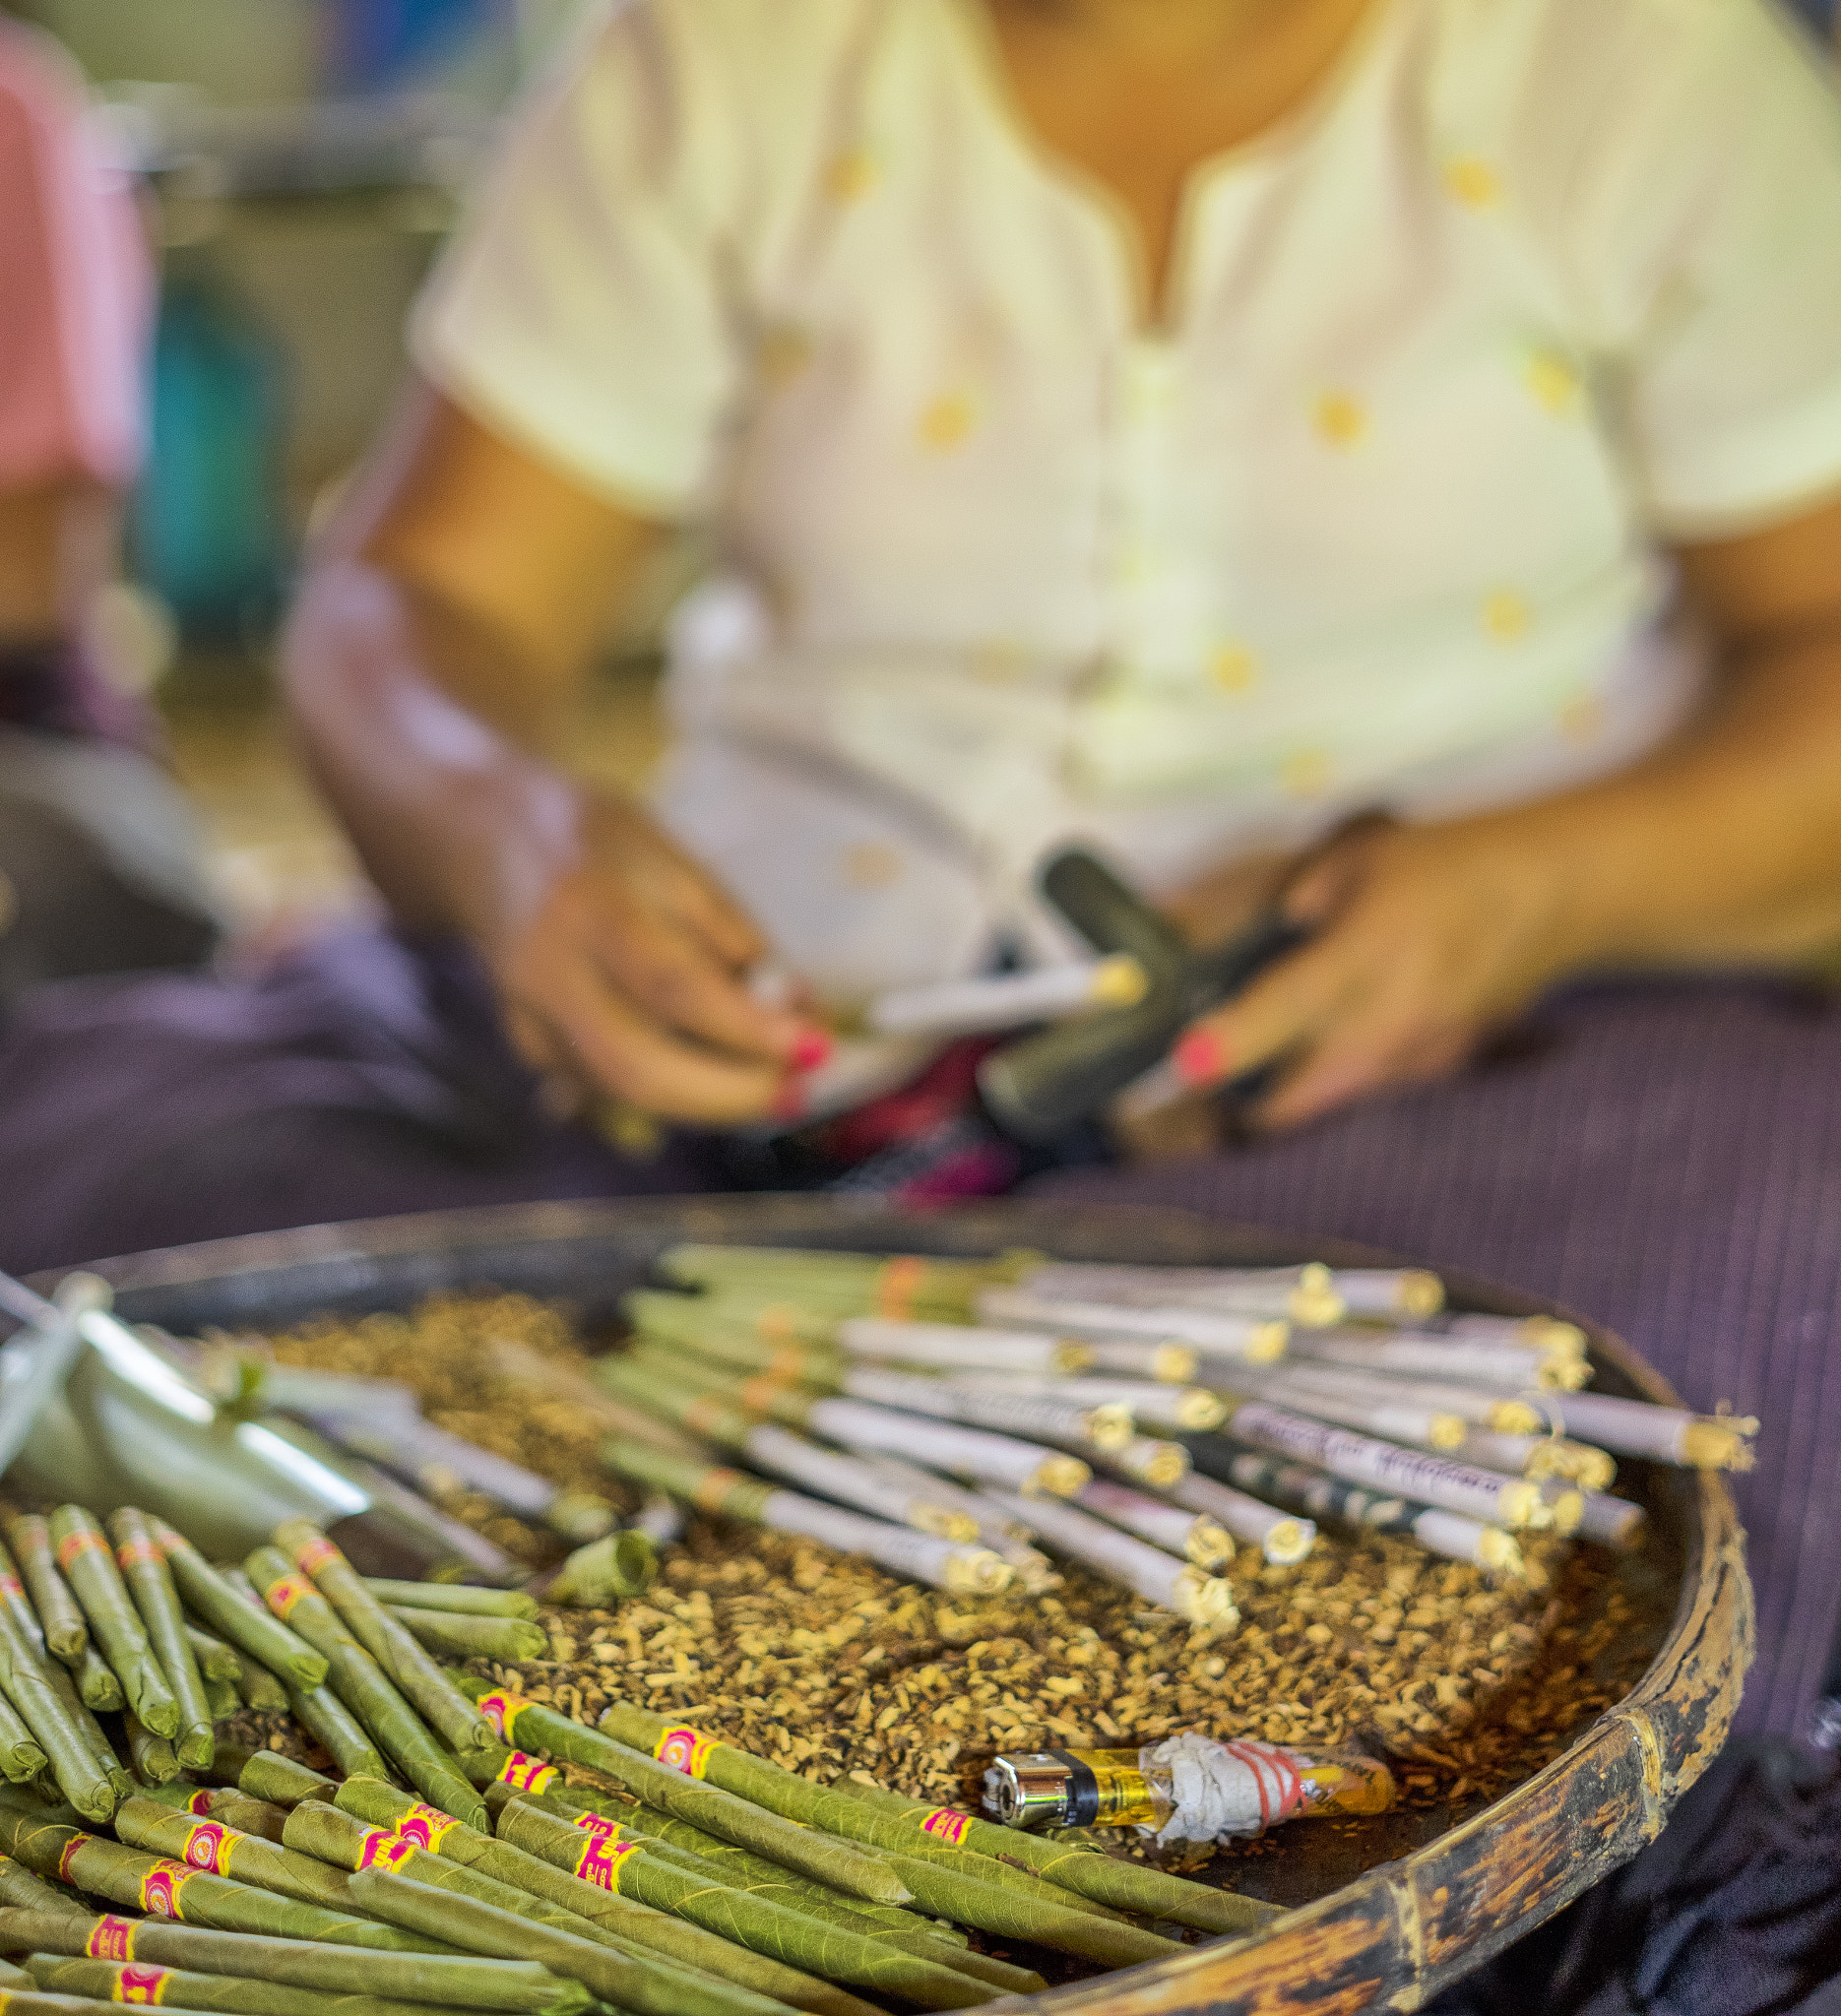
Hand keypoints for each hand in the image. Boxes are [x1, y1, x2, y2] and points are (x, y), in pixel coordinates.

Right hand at [483, 790, 826, 1124]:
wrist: (481, 839)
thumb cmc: (597, 845)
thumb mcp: (677, 865)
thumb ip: (737, 941)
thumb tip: (802, 1017)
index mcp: (590, 907)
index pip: (674, 986)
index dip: (748, 1028)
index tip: (816, 1047)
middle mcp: (548, 971)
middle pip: (638, 1066)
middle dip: (729, 1094)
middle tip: (795, 1089)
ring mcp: (528, 1018)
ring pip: (624, 1093)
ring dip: (708, 1101)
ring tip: (766, 1079)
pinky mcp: (528, 1046)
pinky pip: (608, 1090)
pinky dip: (668, 1093)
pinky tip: (706, 1072)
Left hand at [1166, 817, 1583, 1129]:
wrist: (1550, 897)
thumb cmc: (1447, 868)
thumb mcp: (1358, 859)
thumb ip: (1295, 899)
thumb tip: (1242, 929)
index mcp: (1368, 954)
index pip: (1286, 1009)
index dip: (1230, 1042)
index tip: (1186, 1064)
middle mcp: (1393, 1018)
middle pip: (1297, 1094)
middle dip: (1241, 1101)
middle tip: (1198, 1087)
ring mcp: (1419, 1055)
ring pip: (1329, 1099)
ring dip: (1286, 1092)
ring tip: (1254, 1066)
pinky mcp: (1437, 1070)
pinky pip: (1366, 1087)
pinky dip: (1334, 1077)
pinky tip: (1330, 1041)